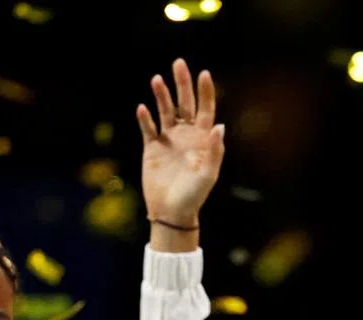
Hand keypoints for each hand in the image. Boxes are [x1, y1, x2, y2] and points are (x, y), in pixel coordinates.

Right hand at [137, 60, 223, 244]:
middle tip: (179, 63)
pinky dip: (145, 118)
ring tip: (157, 80)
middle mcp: (186, 136)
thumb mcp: (208, 175)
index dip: (205, 92)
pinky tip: (142, 109)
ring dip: (161, 96)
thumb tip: (219, 125)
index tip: (203, 73)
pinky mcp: (151, 148)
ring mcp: (168, 140)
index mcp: (202, 140)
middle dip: (182, 84)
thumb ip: (215, 151)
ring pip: (165, 111)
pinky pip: (148, 128)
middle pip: (184, 103)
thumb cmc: (194, 196)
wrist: (172, 212)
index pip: (205, 110)